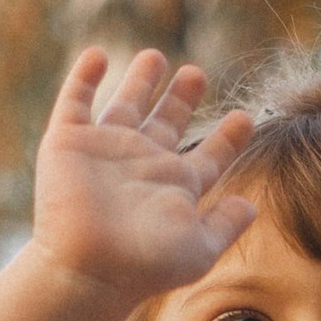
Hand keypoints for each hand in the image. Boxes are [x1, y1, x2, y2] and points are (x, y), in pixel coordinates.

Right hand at [29, 46, 259, 317]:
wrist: (87, 267)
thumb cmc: (144, 264)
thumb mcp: (199, 249)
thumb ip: (226, 224)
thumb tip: (251, 205)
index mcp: (175, 186)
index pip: (208, 157)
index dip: (227, 138)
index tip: (245, 118)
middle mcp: (142, 165)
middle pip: (167, 123)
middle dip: (182, 98)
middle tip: (197, 74)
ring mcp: (105, 151)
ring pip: (126, 106)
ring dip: (140, 80)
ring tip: (156, 56)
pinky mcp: (68, 143)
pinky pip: (75, 101)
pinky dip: (83, 76)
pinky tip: (97, 54)